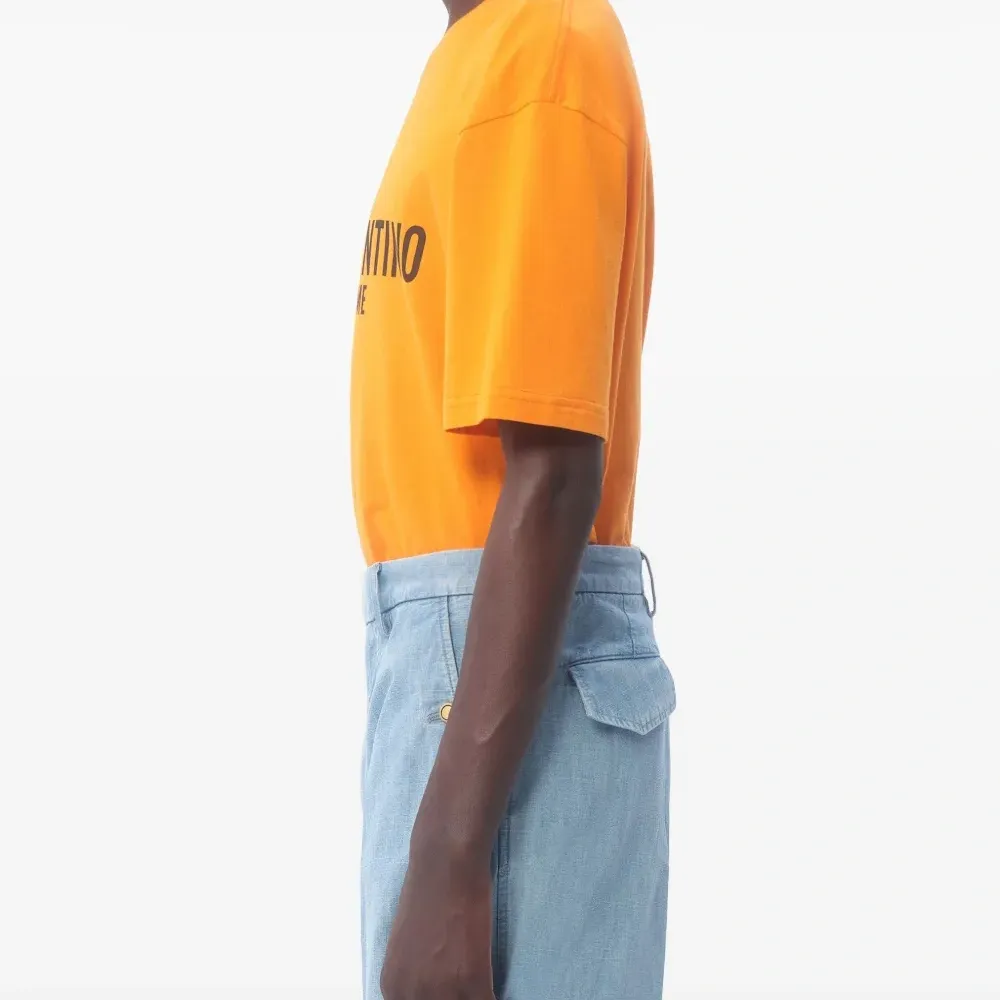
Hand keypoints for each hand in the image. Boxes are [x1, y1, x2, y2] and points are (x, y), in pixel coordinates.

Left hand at [380, 840, 494, 999]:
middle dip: (458, 998)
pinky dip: (495, 996)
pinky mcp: (471, 981)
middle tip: (469, 987)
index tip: (453, 992)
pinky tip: (498, 988)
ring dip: (475, 996)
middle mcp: (410, 994)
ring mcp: (441, 991)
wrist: (445, 864)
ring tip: (483, 985)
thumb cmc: (427, 892)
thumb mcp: (405, 944)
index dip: (439, 999)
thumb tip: (427, 983)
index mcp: (392, 985)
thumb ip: (412, 975)